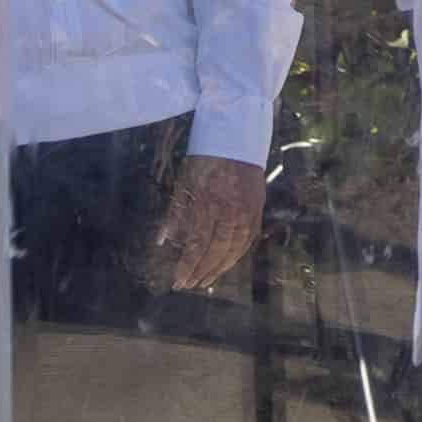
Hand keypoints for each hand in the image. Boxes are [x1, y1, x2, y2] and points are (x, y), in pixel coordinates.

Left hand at [148, 154, 265, 290]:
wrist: (237, 136)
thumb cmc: (206, 159)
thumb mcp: (185, 183)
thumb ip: (175, 214)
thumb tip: (163, 241)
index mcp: (209, 204)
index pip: (197, 244)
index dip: (188, 265)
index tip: (178, 281)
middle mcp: (231, 211)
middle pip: (216, 251)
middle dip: (202, 271)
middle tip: (190, 285)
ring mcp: (248, 211)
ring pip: (235, 249)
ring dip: (220, 267)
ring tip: (206, 280)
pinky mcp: (258, 208)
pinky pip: (248, 239)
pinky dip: (237, 254)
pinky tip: (227, 263)